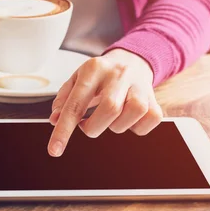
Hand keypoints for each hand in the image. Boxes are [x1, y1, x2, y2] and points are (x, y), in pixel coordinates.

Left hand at [48, 49, 162, 156]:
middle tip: (88, 125)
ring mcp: (139, 85)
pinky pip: (151, 119)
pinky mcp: (154, 98)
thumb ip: (64, 99)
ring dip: (117, 126)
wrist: (131, 60)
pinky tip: (128, 119)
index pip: (76, 102)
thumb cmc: (100, 75)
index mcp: (94, 68)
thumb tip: (55, 120)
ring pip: (134, 112)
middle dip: (94, 127)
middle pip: (110, 108)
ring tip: (111, 118)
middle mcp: (119, 74)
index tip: (55, 150)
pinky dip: (137, 128)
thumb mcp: (77, 79)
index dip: (64, 129)